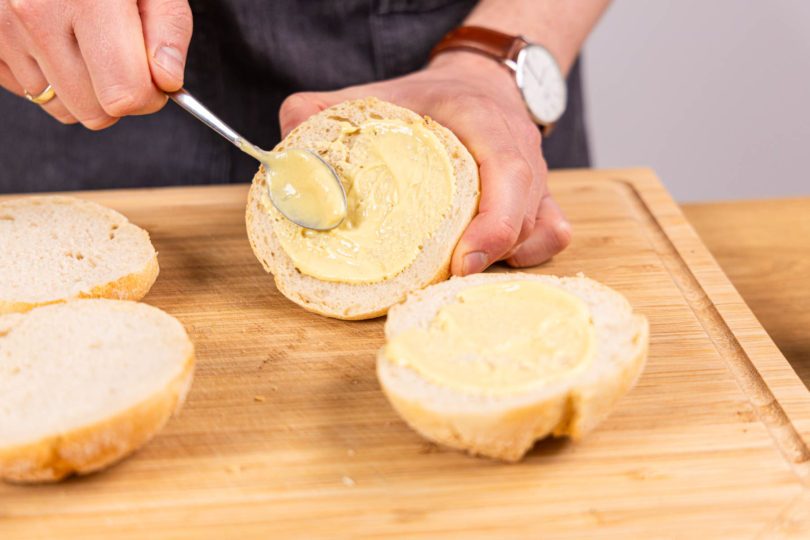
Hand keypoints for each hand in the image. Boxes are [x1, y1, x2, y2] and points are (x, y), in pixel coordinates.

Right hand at [0, 0, 192, 128]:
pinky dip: (49, 77)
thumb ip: (168, 29)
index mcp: (87, 0)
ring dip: (83, 88)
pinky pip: (28, 92)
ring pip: (61, 107)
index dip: (150, 95)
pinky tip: (59, 43)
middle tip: (123, 61)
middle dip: (118, 97)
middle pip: (94, 112)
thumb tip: (167, 80)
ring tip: (88, 44)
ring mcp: (4, 28)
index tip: (154, 78)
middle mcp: (36, 14)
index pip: (124, 95)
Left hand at [278, 52, 571, 274]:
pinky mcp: (541, 202)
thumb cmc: (430, 100)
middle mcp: (521, 152)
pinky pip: (554, 236)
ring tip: (461, 272)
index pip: (509, 169)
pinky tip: (491, 263)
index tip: (463, 260)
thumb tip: (285, 143)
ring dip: (506, 259)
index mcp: (483, 122)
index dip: (494, 221)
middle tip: (449, 278)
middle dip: (494, 252)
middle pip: (527, 213)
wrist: (478, 86)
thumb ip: (327, 110)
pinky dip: (530, 256)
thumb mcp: (379, 95)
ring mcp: (537, 180)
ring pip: (541, 230)